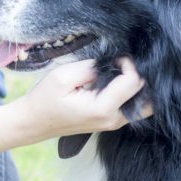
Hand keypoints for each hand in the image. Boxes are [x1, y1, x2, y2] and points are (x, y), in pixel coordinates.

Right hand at [13, 57, 150, 143]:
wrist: (34, 122)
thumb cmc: (44, 98)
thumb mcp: (64, 76)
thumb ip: (92, 68)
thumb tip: (114, 62)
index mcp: (102, 109)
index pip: (133, 81)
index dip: (128, 63)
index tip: (114, 56)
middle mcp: (113, 119)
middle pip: (147, 96)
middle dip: (139, 75)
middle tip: (121, 64)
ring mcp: (113, 123)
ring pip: (144, 104)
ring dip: (137, 86)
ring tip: (121, 72)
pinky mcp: (111, 122)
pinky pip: (132, 107)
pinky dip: (131, 94)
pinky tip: (116, 82)